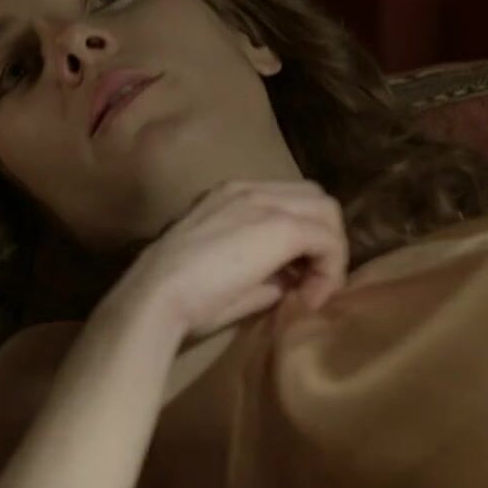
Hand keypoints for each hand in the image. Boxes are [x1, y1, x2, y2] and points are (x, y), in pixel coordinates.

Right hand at [107, 179, 348, 340]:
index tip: (294, 284)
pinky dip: (330, 268)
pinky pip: (327, 239)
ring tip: (313, 290)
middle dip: (324, 238)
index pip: (287, 202)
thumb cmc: (180, 295)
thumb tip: (291, 284)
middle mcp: (250, 189)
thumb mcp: (226, 276)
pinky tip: (311, 297)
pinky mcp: (281, 225)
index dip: (302, 240)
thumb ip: (263, 273)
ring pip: (326, 211)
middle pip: (315, 198)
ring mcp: (266, 202)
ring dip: (330, 250)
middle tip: (311, 281)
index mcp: (231, 196)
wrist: (157, 294)